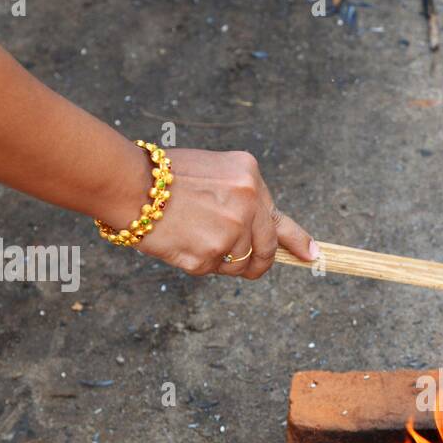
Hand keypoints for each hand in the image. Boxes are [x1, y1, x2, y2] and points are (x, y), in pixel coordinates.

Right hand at [128, 147, 317, 278]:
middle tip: (248, 269)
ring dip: (222, 262)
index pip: (280, 217)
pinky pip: (213, 270)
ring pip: (240, 264)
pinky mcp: (211, 254)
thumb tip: (257, 233)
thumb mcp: (213, 172)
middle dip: (258, 263)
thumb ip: (239, 198)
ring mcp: (232, 231)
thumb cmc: (163, 177)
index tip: (313, 255)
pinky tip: (182, 243)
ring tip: (194, 239)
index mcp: (249, 177)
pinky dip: (198, 264)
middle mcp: (249, 203)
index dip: (298, 241)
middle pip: (266, 250)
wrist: (129, 184)